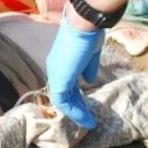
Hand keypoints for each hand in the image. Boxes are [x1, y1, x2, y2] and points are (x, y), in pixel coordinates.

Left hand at [45, 11, 102, 127]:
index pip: (66, 83)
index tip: (86, 104)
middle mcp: (56, 68)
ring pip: (63, 100)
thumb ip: (88, 68)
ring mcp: (56, 74)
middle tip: (87, 117)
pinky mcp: (59, 80)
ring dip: (76, 112)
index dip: (76, 95)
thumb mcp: (91, 54)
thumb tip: (89, 80)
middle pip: (64, 93)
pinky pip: (63, 102)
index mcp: (62, 61)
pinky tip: (85, 119)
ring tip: (88, 122)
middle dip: (77, 106)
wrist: (84, 24)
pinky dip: (74, 112)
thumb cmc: (88, 34)